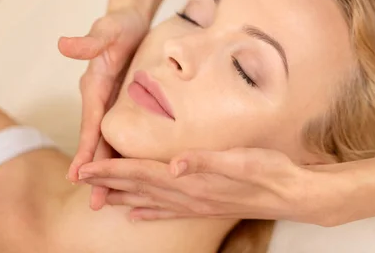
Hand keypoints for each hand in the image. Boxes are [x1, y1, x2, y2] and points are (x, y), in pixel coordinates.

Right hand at [58, 8, 148, 206]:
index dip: (86, 149)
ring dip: (113, 168)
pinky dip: (130, 152)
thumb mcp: (109, 29)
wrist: (134, 20)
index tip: (79, 175)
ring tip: (114, 198)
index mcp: (95, 87)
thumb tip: (63, 45)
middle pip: (99, 141)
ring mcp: (115, 104)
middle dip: (98, 171)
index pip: (90, 123)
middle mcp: (102, 100)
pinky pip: (129, 132)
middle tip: (98, 202)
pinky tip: (136, 170)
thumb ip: (90, 40)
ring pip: (113, 142)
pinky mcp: (130, 105)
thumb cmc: (120, 24)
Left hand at [78, 148, 353, 226]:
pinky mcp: (207, 206)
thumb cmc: (270, 172)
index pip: (144, 173)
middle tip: (81, 177)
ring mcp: (198, 203)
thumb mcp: (242, 160)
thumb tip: (175, 163)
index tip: (87, 167)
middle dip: (109, 182)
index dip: (114, 170)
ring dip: (124, 198)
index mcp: (193, 180)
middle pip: (141, 188)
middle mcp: (190, 195)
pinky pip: (170, 211)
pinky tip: (137, 215)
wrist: (293, 194)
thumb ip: (206, 162)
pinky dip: (150, 213)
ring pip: (151, 201)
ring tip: (99, 198)